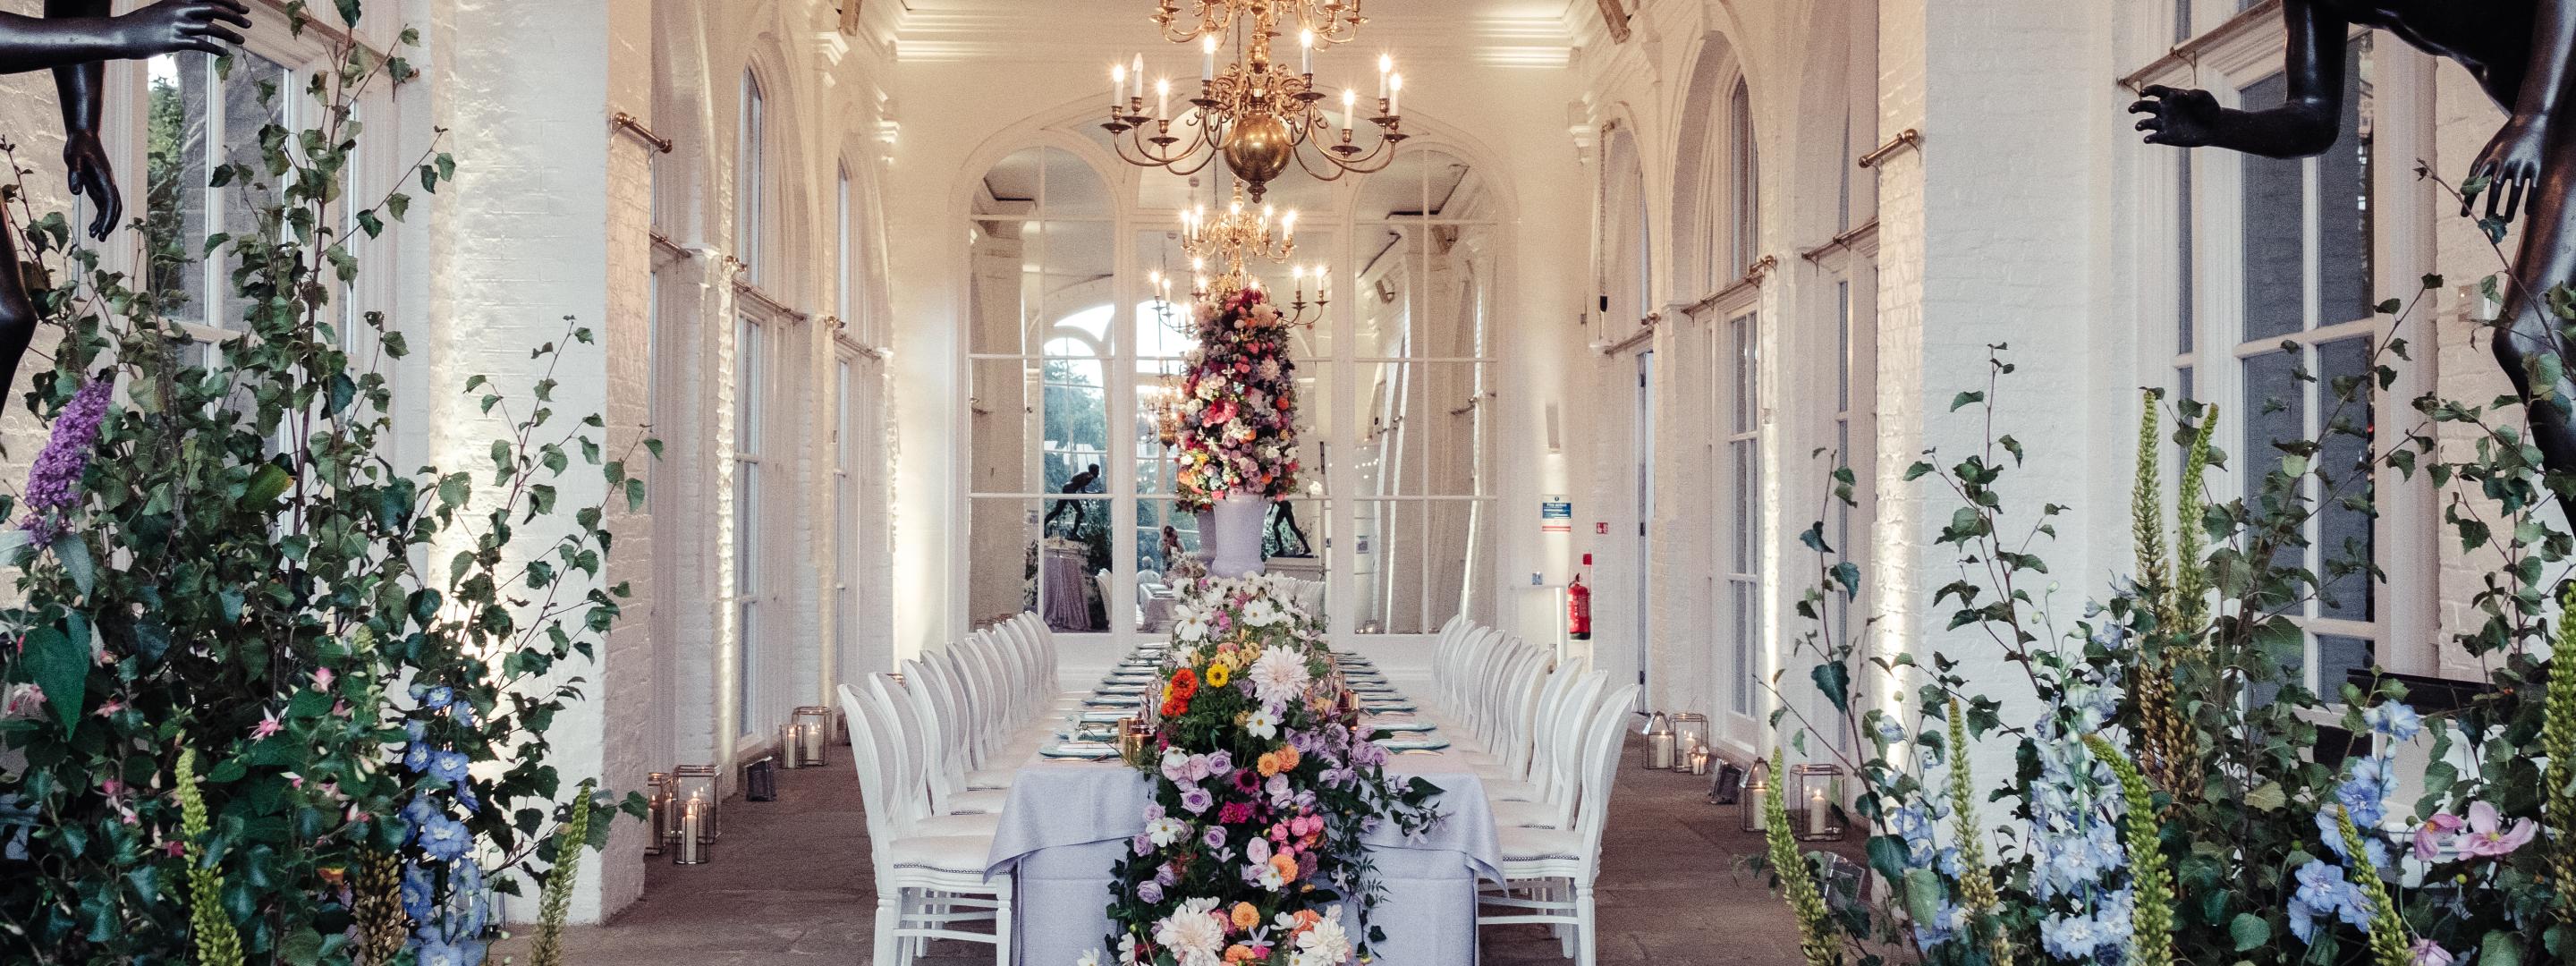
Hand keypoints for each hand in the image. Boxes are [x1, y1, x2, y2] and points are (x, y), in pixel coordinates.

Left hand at [61, 133, 118, 241]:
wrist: (84, 136)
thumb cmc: (79, 145)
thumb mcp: (73, 157)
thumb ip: (75, 173)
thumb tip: (75, 193)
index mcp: (105, 179)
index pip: (111, 202)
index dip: (108, 218)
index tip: (103, 231)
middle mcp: (108, 184)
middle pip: (114, 208)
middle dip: (109, 224)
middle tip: (100, 238)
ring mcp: (104, 186)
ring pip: (110, 208)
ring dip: (105, 222)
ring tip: (94, 235)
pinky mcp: (98, 186)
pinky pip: (103, 205)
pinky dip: (100, 216)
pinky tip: (92, 225)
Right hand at [112, 0, 251, 57]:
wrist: (119, 35)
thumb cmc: (143, 25)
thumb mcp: (164, 11)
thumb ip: (185, 12)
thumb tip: (209, 17)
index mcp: (177, 0)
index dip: (229, 1)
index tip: (243, 8)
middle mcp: (178, 9)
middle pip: (214, 9)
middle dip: (234, 15)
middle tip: (249, 23)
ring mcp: (176, 25)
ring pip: (211, 27)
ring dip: (230, 34)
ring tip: (242, 40)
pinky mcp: (173, 41)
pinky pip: (201, 44)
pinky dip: (216, 48)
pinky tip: (225, 52)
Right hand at [2129, 84, 2224, 147]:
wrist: (2214, 127)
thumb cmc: (2209, 109)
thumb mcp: (2205, 98)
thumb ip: (2196, 94)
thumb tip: (2185, 95)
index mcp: (2170, 97)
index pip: (2156, 91)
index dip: (2148, 90)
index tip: (2143, 93)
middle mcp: (2163, 109)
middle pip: (2145, 106)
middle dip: (2136, 107)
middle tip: (2131, 109)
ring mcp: (2162, 123)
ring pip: (2146, 123)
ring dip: (2141, 124)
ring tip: (2139, 126)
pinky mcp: (2165, 137)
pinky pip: (2153, 138)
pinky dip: (2149, 139)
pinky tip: (2148, 139)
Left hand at [2468, 116, 2547, 223]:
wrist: (2531, 120)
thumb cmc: (2505, 137)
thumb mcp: (2487, 148)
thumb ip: (2477, 166)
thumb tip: (2467, 187)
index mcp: (2490, 159)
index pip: (2476, 183)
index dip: (2469, 200)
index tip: (2464, 214)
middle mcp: (2505, 161)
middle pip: (2495, 188)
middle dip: (2491, 206)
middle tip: (2488, 220)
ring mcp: (2522, 163)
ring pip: (2515, 191)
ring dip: (2511, 207)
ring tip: (2507, 220)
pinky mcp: (2537, 165)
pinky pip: (2533, 186)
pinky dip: (2530, 200)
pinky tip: (2527, 212)